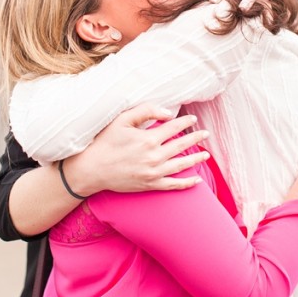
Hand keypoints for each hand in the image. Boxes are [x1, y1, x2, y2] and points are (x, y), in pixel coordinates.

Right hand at [67, 104, 210, 193]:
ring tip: (206, 155)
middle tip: (206, 134)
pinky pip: (173, 185)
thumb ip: (145, 111)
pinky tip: (196, 180)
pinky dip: (186, 183)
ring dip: (196, 159)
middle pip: (181, 145)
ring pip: (181, 165)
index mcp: (148, 139)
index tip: (193, 119)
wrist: (91, 170)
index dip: (185, 122)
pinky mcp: (150, 185)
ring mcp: (153, 172)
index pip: (173, 127)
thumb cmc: (105, 142)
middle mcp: (154, 156)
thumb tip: (168, 113)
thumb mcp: (122, 120)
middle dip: (195, 138)